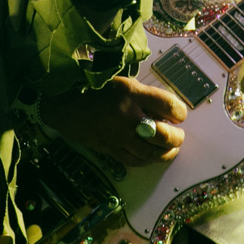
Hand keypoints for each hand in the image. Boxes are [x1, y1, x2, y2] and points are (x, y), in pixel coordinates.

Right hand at [42, 76, 186, 165]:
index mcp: (132, 94)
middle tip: (179, 134)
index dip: (180, 112)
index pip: (169, 106)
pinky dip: (148, 160)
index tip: (179, 114)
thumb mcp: (123, 82)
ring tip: (170, 148)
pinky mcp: (110, 150)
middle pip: (164, 135)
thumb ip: (145, 95)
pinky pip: (135, 161)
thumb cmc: (95, 88)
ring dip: (166, 153)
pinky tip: (151, 155)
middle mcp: (127, 117)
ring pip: (151, 153)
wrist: (63, 104)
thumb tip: (168, 111)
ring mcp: (118, 136)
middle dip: (177, 137)